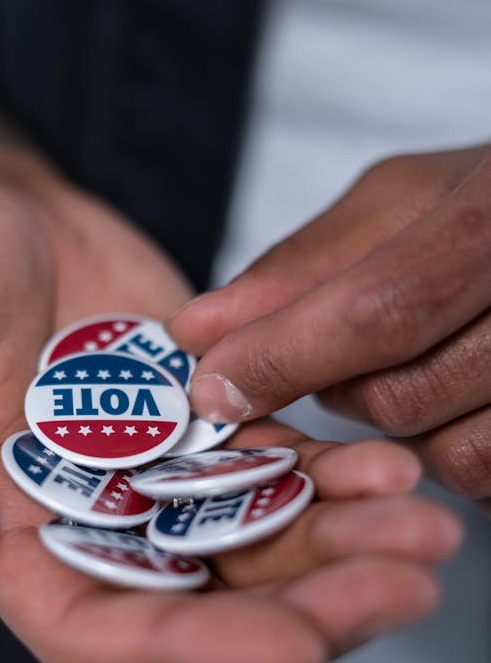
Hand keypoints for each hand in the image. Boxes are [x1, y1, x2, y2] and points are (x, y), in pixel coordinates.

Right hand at [0, 145, 459, 662]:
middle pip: (212, 610)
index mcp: (9, 538)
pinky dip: (341, 479)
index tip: (292, 644)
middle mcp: (96, 529)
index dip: (195, 648)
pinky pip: (284, 469)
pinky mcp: (210, 426)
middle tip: (407, 585)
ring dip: (350, 553)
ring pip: (266, 550)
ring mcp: (161, 482)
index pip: (101, 633)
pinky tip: (394, 466)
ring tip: (428, 528)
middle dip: (311, 614)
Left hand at [168, 146, 490, 507]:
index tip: (215, 386)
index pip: (383, 309)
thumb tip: (198, 333)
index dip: (288, 355)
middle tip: (355, 348)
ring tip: (429, 364)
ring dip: (407, 427)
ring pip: (451, 458)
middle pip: (403, 399)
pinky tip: (467, 398)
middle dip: (347, 390)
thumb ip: (301, 268)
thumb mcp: (402, 204)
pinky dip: (458, 450)